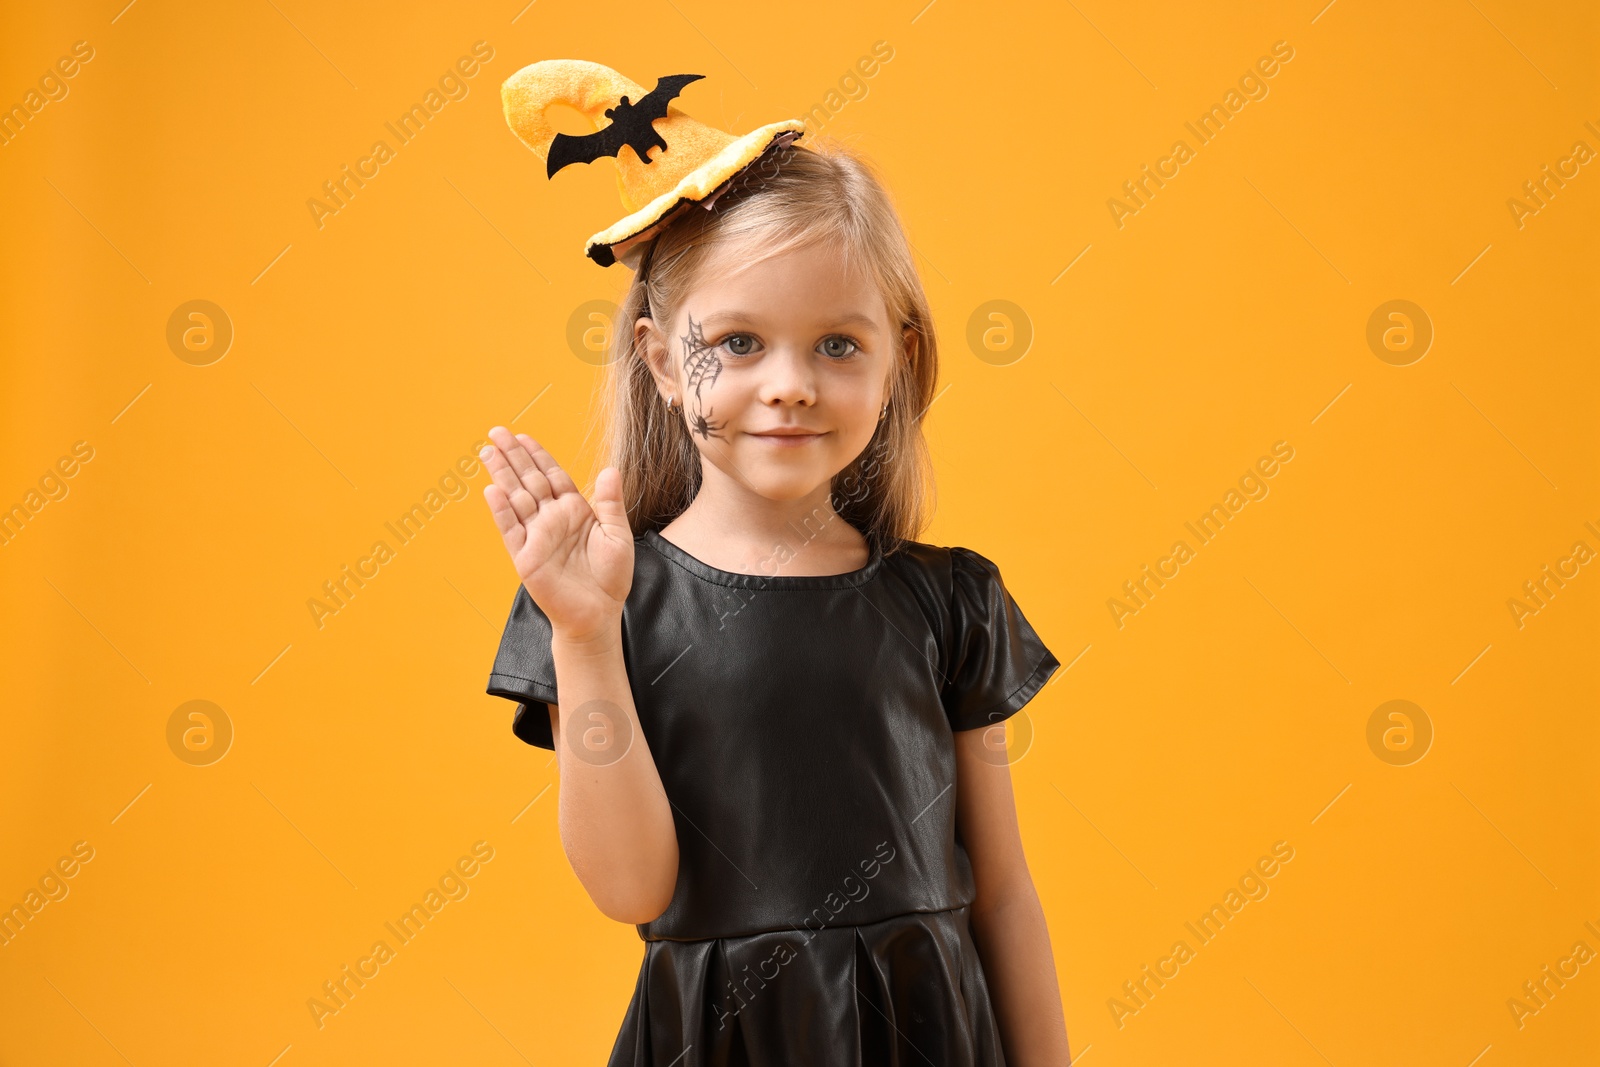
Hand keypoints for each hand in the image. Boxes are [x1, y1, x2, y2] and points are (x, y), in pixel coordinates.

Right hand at [480, 426, 632, 643]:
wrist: (599, 614)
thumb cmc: (610, 577)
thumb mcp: (617, 535)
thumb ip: (611, 503)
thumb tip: (610, 468)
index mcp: (574, 511)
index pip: (552, 475)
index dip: (538, 455)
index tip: (523, 435)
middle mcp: (552, 519)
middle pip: (529, 481)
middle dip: (513, 456)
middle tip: (496, 432)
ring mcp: (536, 537)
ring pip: (516, 499)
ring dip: (502, 476)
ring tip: (488, 452)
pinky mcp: (526, 557)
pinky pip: (511, 530)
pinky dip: (502, 511)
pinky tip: (492, 491)